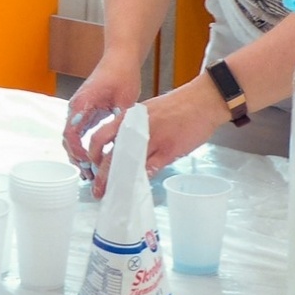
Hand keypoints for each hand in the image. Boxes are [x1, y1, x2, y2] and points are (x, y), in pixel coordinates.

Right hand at [62, 64, 141, 175]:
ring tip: (90, 172)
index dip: (77, 152)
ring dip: (78, 155)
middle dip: (76, 159)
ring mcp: (79, 110)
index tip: (88, 163)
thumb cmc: (121, 75)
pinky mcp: (85, 111)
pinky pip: (78, 133)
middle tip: (89, 175)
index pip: (71, 134)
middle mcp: (76, 108)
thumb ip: (122, 121)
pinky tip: (93, 158)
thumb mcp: (125, 100)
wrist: (119, 58)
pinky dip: (82, 146)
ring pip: (71, 138)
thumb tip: (125, 143)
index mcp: (82, 105)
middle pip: (68, 139)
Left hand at [81, 83, 228, 198]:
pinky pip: (151, 168)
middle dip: (101, 176)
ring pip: (128, 165)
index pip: (100, 137)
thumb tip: (123, 148)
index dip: (93, 156)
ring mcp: (152, 140)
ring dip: (119, 182)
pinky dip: (143, 179)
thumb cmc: (176, 107)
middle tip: (98, 190)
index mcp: (128, 118)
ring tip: (113, 194)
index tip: (92, 168)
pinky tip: (137, 187)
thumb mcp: (147, 112)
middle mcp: (135, 129)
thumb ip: (133, 129)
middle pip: (110, 155)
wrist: (201, 101)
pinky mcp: (168, 150)